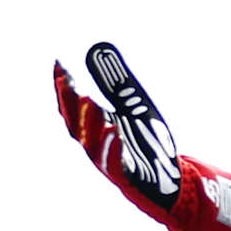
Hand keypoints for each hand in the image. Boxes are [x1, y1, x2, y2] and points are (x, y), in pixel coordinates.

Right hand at [53, 41, 184, 229]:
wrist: (171, 180)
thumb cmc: (148, 142)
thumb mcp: (134, 107)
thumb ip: (117, 83)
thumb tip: (100, 50)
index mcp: (94, 129)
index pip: (71, 107)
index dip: (63, 87)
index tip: (59, 64)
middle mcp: (96, 146)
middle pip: (75, 125)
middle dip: (69, 103)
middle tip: (68, 81)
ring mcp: (109, 163)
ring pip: (91, 144)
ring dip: (89, 122)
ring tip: (90, 101)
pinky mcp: (126, 178)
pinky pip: (114, 163)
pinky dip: (111, 146)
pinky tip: (114, 128)